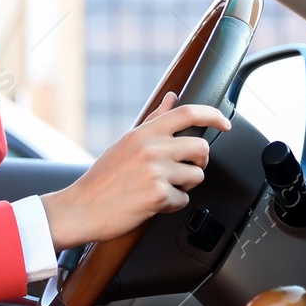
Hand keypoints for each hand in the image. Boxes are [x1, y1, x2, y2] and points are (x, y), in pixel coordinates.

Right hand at [40, 91, 231, 250]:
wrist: (80, 208)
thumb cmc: (101, 179)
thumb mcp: (125, 143)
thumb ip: (153, 120)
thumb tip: (171, 97)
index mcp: (143, 133)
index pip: (187, 113)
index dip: (213, 115)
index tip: (224, 123)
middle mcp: (151, 149)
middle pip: (201, 148)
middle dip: (199, 162)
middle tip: (184, 170)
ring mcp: (156, 172)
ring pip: (196, 176)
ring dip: (185, 186)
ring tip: (162, 188)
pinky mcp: (159, 196)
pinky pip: (183, 200)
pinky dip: (172, 205)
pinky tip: (152, 204)